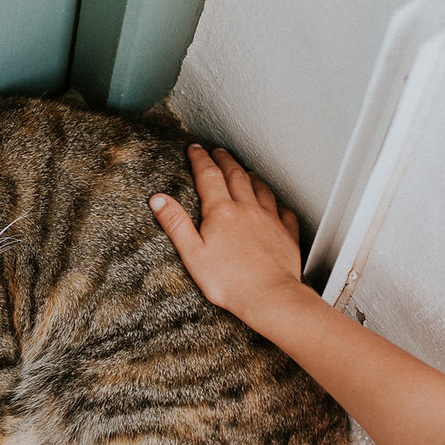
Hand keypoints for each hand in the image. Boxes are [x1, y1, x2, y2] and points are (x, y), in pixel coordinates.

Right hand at [150, 145, 306, 323]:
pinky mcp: (286, 234)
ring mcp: (269, 219)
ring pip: (260, 188)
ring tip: (245, 170)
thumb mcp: (192, 254)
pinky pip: (283, 211)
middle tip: (218, 151)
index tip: (195, 149)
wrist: (269, 296)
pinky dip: (277, 203)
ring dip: (250, 176)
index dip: (200, 159)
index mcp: (221, 212)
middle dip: (225, 160)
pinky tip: (276, 205)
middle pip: (235, 175)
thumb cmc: (229, 281)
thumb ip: (176, 223)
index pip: (208, 176)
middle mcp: (246, 209)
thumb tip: (158, 199)